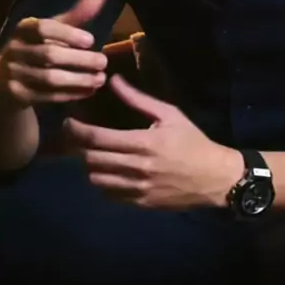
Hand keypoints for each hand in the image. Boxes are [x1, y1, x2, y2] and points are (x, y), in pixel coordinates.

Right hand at [0, 0, 108, 111]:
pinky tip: (90, 91)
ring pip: (49, 78)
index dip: (67, 34)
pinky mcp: (18, 95)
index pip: (42, 27)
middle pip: (49, 55)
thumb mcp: (55, 29)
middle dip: (80, 60)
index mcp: (24, 29)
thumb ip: (78, 12)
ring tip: (101, 78)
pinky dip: (71, 94)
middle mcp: (16, 49)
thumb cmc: (38, 47)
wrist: (7, 80)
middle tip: (104, 61)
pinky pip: (47, 96)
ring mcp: (15, 74)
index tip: (92, 40)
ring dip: (79, 79)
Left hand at [64, 74, 243, 209]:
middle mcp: (136, 168)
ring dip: (90, 166)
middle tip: (77, 137)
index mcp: (143, 143)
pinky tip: (110, 171)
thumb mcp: (169, 115)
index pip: (97, 138)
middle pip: (91, 159)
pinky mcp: (140, 203)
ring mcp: (137, 189)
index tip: (69, 122)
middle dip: (78, 147)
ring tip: (94, 153)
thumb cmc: (192, 142)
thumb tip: (114, 81)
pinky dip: (104, 182)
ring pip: (97, 179)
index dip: (76, 130)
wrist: (215, 178)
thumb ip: (138, 100)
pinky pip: (109, 195)